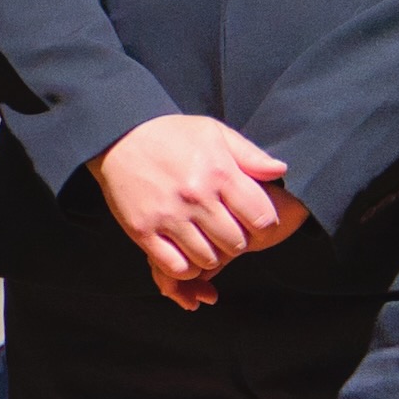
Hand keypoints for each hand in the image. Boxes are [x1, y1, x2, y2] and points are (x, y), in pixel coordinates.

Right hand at [90, 113, 309, 305]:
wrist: (117, 136)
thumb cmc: (171, 134)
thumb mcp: (214, 132)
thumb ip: (250, 154)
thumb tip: (281, 171)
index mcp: (219, 173)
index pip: (261, 218)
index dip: (263, 225)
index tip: (252, 221)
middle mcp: (196, 197)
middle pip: (236, 244)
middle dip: (236, 242)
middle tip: (226, 231)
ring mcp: (168, 216)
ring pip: (207, 260)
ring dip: (211, 255)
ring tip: (204, 240)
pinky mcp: (143, 230)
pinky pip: (175, 266)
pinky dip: (186, 266)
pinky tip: (184, 252)